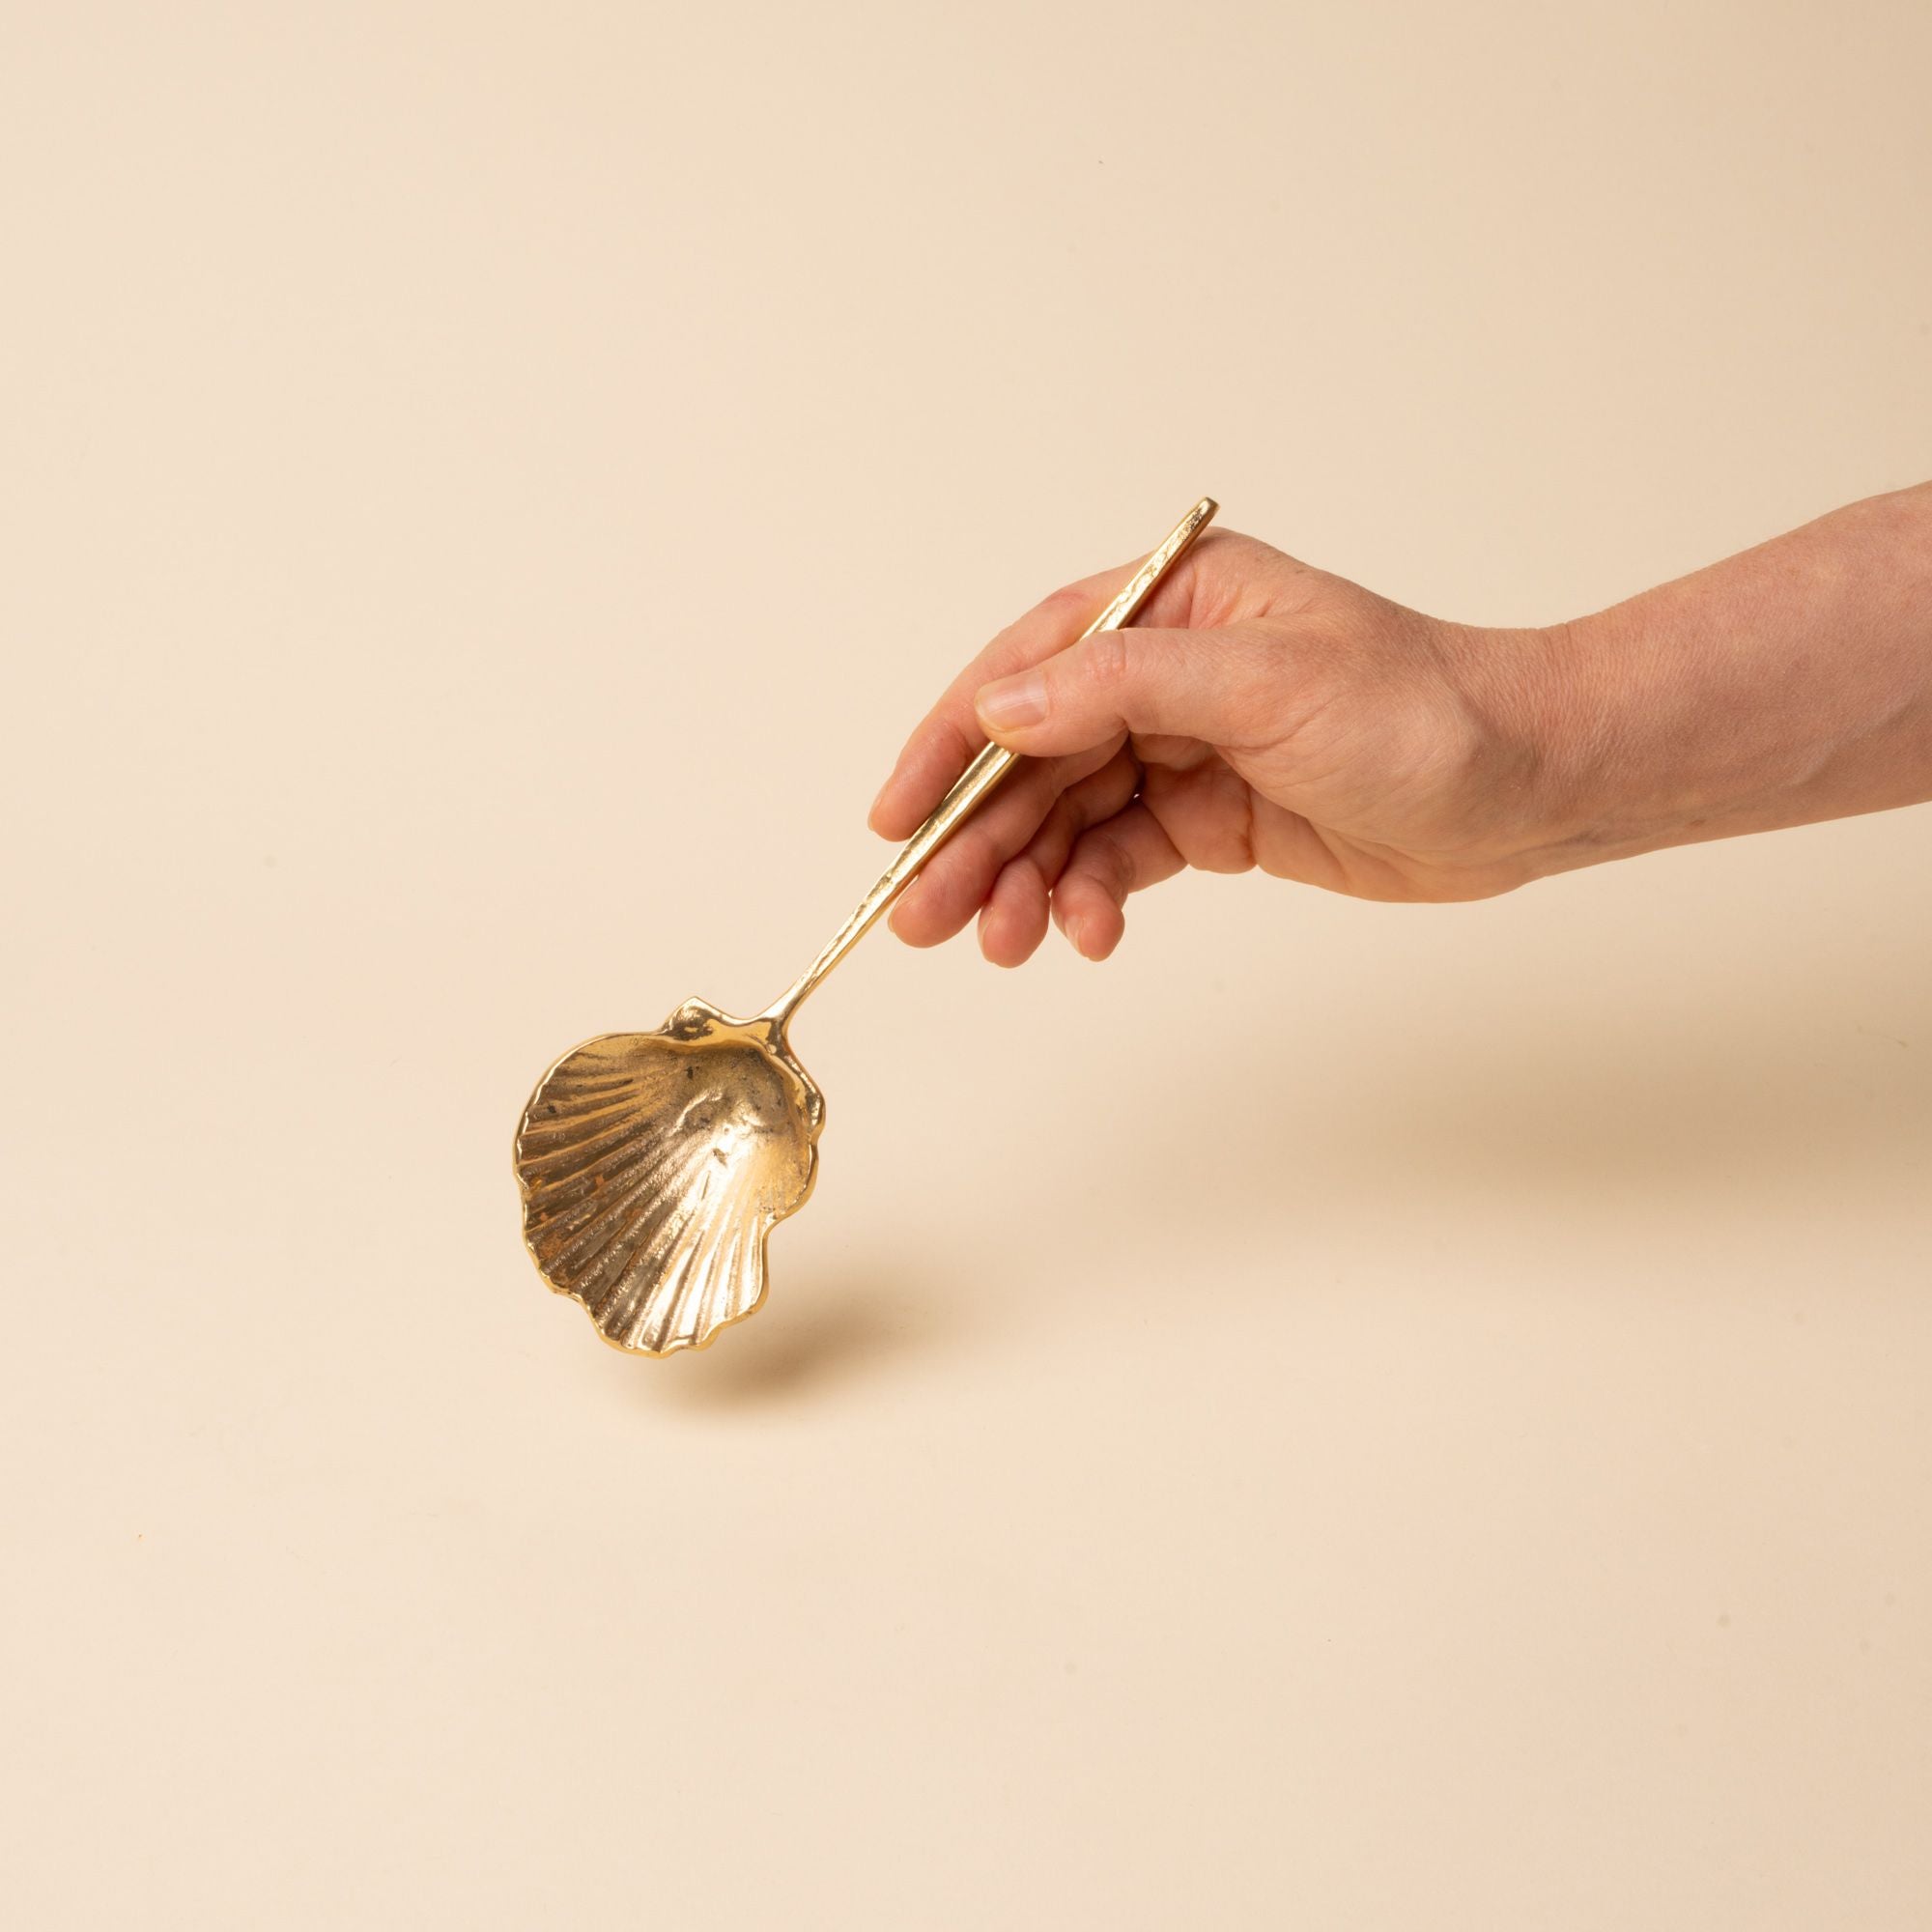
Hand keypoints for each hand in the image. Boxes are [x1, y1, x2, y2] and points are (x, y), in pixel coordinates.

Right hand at [868, 527, 1556, 963]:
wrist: (1528, 790)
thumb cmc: (1423, 714)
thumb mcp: (1269, 684)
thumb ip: (1124, 688)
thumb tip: (1001, 708)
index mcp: (1170, 606)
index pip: (1030, 667)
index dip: (950, 741)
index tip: (895, 815)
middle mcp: (1164, 672)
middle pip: (1033, 756)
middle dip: (975, 838)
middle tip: (925, 917)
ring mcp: (1183, 748)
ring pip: (1067, 818)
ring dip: (1025, 882)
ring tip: (1004, 945)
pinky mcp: (1208, 817)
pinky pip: (1117, 858)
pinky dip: (1090, 898)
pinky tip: (1088, 934)